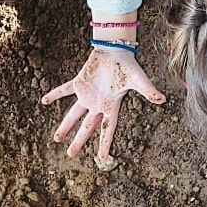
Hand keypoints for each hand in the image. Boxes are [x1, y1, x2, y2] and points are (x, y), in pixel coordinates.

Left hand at [46, 49, 165, 159]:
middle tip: (70, 154)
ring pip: (74, 114)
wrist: (116, 48)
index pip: (107, 129)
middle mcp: (97, 104)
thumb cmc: (128, 64)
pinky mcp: (79, 83)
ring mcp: (87, 94)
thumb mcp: (139, 79)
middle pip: (86, 127)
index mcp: (110, 106)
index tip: (102, 158)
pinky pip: (65, 90)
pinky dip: (55, 94)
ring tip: (56, 138)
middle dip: (79, 141)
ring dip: (65, 125)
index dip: (104, 143)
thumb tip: (163, 99)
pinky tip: (44, 101)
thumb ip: (148, 91)